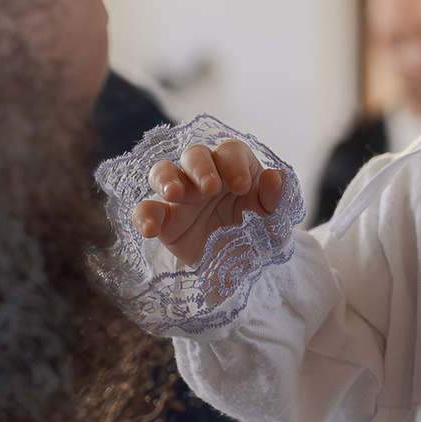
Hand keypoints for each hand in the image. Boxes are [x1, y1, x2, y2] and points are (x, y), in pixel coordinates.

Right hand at [130, 138, 286, 267]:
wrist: (243, 269)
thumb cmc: (257, 233)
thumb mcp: (273, 219)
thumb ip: (275, 198)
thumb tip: (276, 177)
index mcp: (234, 168)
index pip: (229, 152)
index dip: (233, 164)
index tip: (241, 188)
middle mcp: (204, 176)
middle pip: (194, 154)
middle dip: (200, 167)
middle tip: (211, 188)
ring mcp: (181, 197)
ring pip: (163, 172)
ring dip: (166, 179)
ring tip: (174, 194)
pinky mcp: (165, 221)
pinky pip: (146, 210)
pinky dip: (144, 216)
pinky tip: (151, 229)